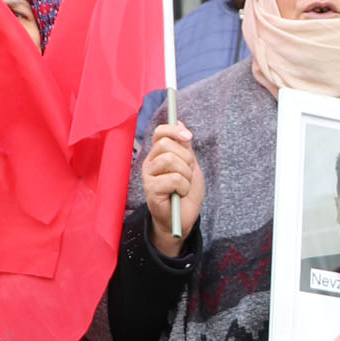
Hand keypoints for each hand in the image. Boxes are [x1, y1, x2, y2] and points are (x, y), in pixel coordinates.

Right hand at [141, 121, 198, 255]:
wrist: (183, 218)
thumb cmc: (186, 193)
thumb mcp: (190, 165)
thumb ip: (184, 146)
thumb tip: (179, 121)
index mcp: (158, 154)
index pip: (160, 133)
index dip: (174, 131)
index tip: (188, 137)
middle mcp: (150, 163)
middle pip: (166, 145)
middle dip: (185, 158)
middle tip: (188, 173)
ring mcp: (149, 177)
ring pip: (169, 160)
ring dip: (185, 174)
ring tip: (184, 185)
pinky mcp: (151, 191)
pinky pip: (172, 179)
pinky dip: (183, 186)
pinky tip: (180, 193)